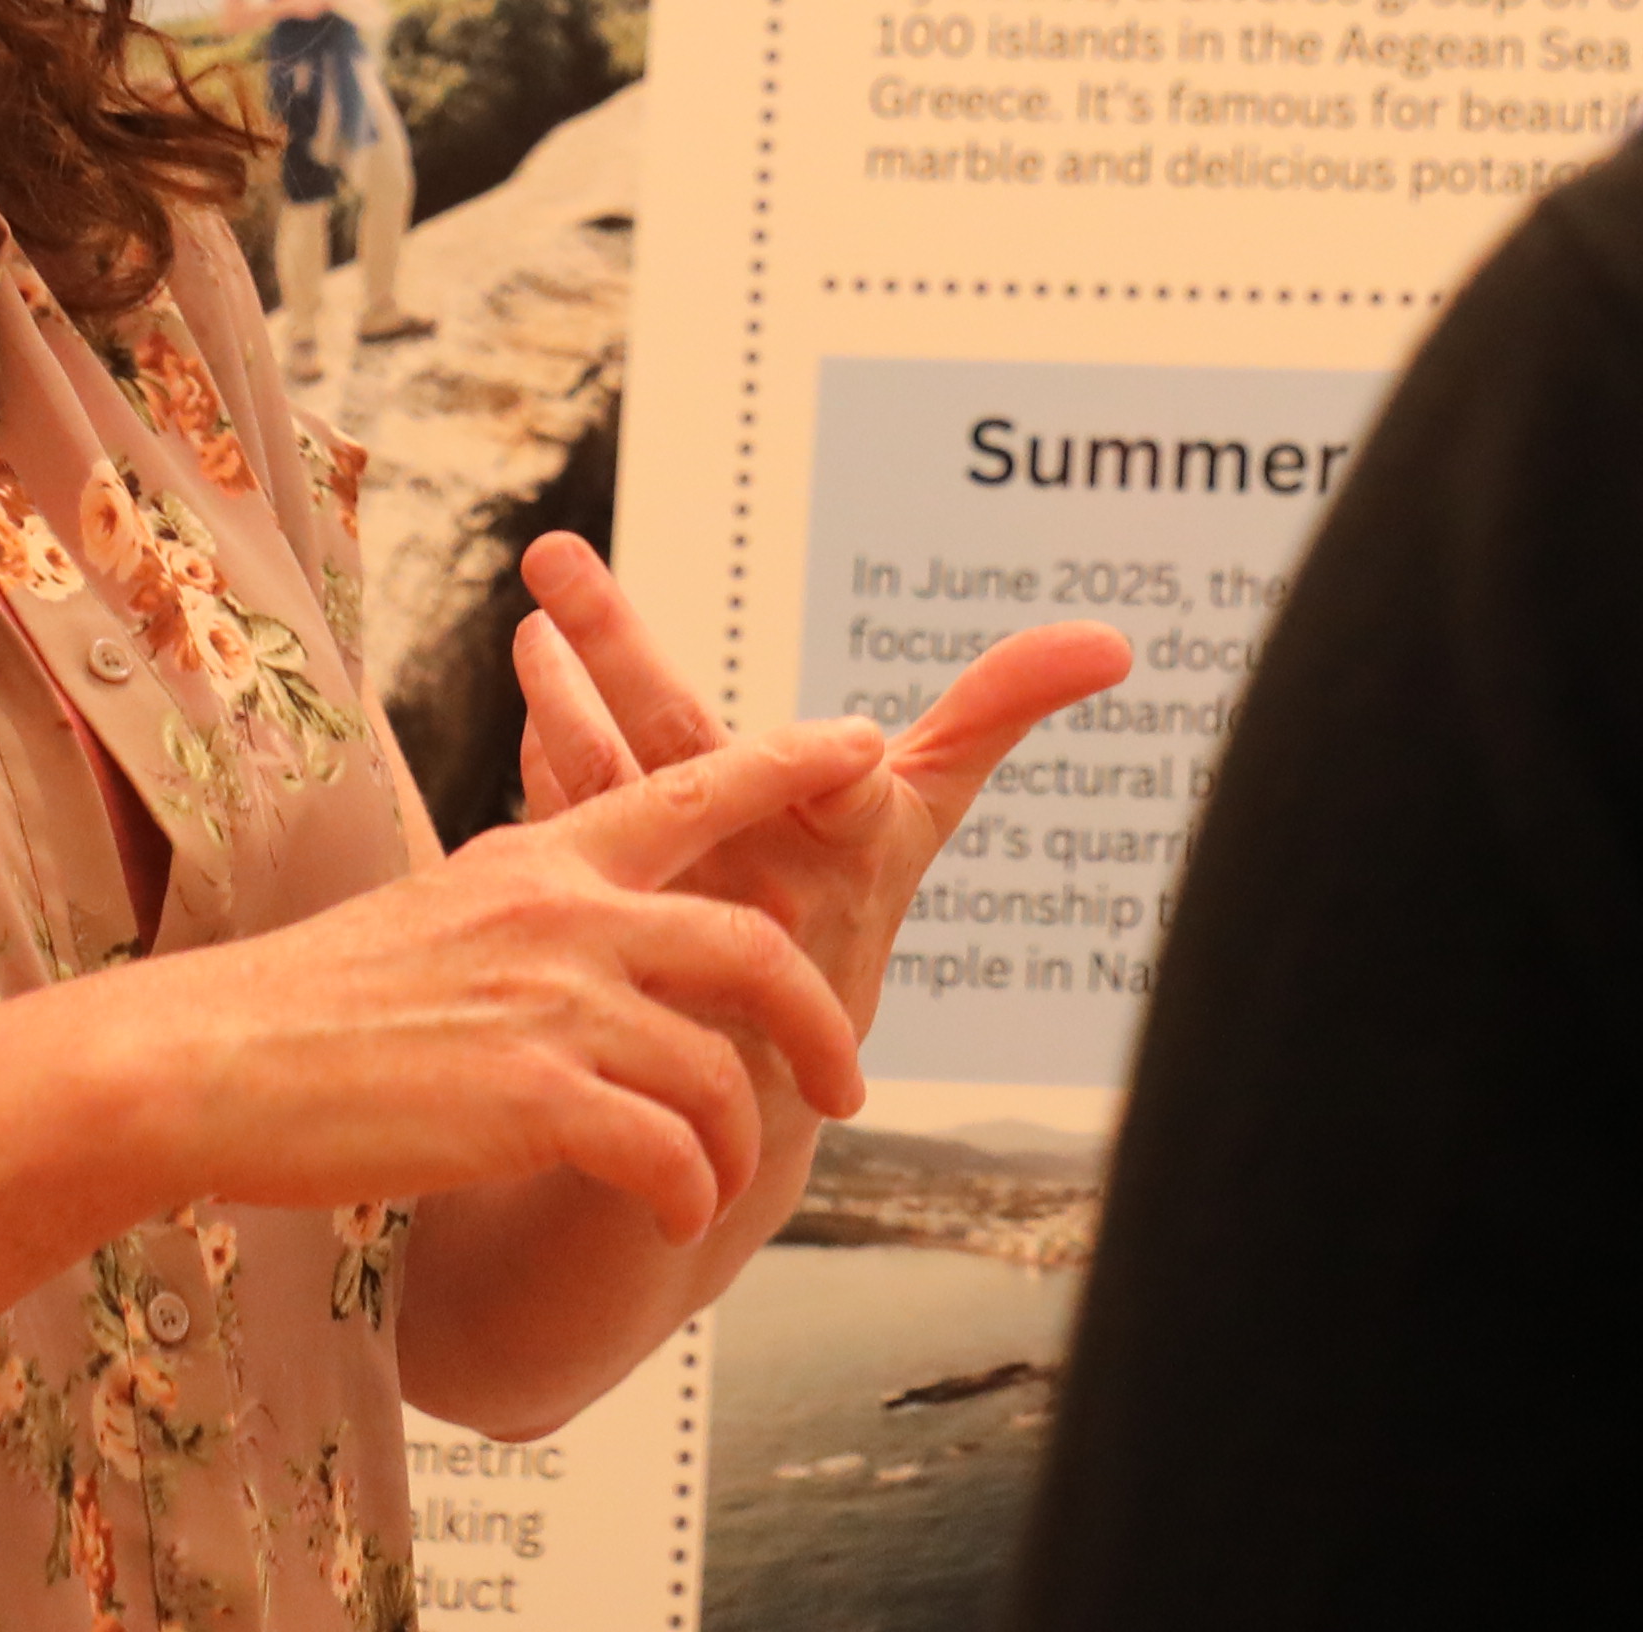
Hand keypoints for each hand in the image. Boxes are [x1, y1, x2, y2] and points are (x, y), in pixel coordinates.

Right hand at [94, 721, 890, 1243]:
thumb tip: (593, 925)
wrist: (211, 1060)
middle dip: (824, 1021)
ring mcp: (552, 1005)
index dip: (790, 765)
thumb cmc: (310, 1004)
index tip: (866, 744)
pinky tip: (667, 1213)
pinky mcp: (532, 1099)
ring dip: (742, 1143)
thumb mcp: (436, 912)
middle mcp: (563, 915)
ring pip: (720, 1070)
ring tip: (723, 1184)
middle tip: (851, 1081)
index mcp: (540, 859)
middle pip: (754, 946)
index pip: (694, 789)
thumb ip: (530, 912)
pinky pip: (668, 1153)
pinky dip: (686, 1194)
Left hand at [505, 536, 1133, 1026]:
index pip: (841, 788)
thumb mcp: (924, 809)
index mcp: (845, 852)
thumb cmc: (845, 915)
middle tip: (557, 554)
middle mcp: (756, 880)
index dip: (832, 765)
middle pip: (684, 754)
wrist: (754, 1090)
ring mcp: (668, 902)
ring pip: (601, 779)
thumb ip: (1000, 707)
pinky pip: (570, 821)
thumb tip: (1111, 642)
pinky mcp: (603, 920)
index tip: (854, 740)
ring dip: (561, 690)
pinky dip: (546, 750)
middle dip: (622, 652)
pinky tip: (537, 676)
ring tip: (530, 613)